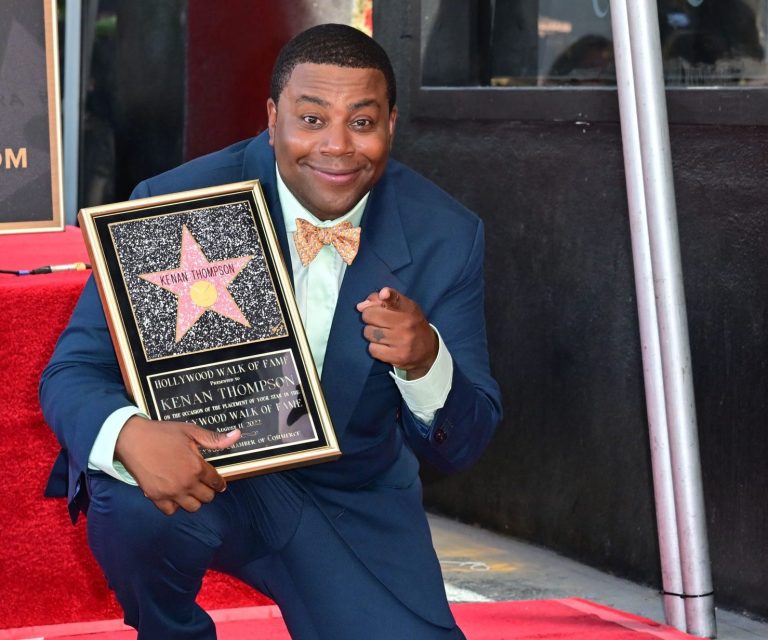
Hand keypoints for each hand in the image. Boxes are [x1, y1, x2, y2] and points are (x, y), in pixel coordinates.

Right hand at [115, 416, 240, 514]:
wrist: (133, 439)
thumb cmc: (163, 433)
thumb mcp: (191, 432)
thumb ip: (214, 439)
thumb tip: (237, 436)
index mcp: (197, 467)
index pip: (216, 482)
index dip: (219, 483)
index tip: (219, 484)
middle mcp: (186, 483)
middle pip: (207, 498)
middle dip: (208, 491)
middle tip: (203, 485)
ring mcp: (170, 492)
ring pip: (192, 507)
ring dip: (194, 500)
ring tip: (191, 491)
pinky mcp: (155, 497)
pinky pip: (171, 511)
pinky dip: (175, 506)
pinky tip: (175, 495)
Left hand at [356, 287, 437, 379]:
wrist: (428, 350)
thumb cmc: (410, 324)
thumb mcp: (403, 308)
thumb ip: (381, 301)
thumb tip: (360, 306)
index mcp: (409, 309)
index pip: (397, 300)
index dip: (389, 296)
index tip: (384, 293)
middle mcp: (406, 324)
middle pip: (371, 315)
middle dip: (370, 317)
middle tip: (378, 321)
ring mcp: (402, 342)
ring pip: (369, 333)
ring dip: (371, 333)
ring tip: (382, 334)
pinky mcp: (397, 357)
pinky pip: (372, 349)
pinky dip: (375, 347)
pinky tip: (384, 346)